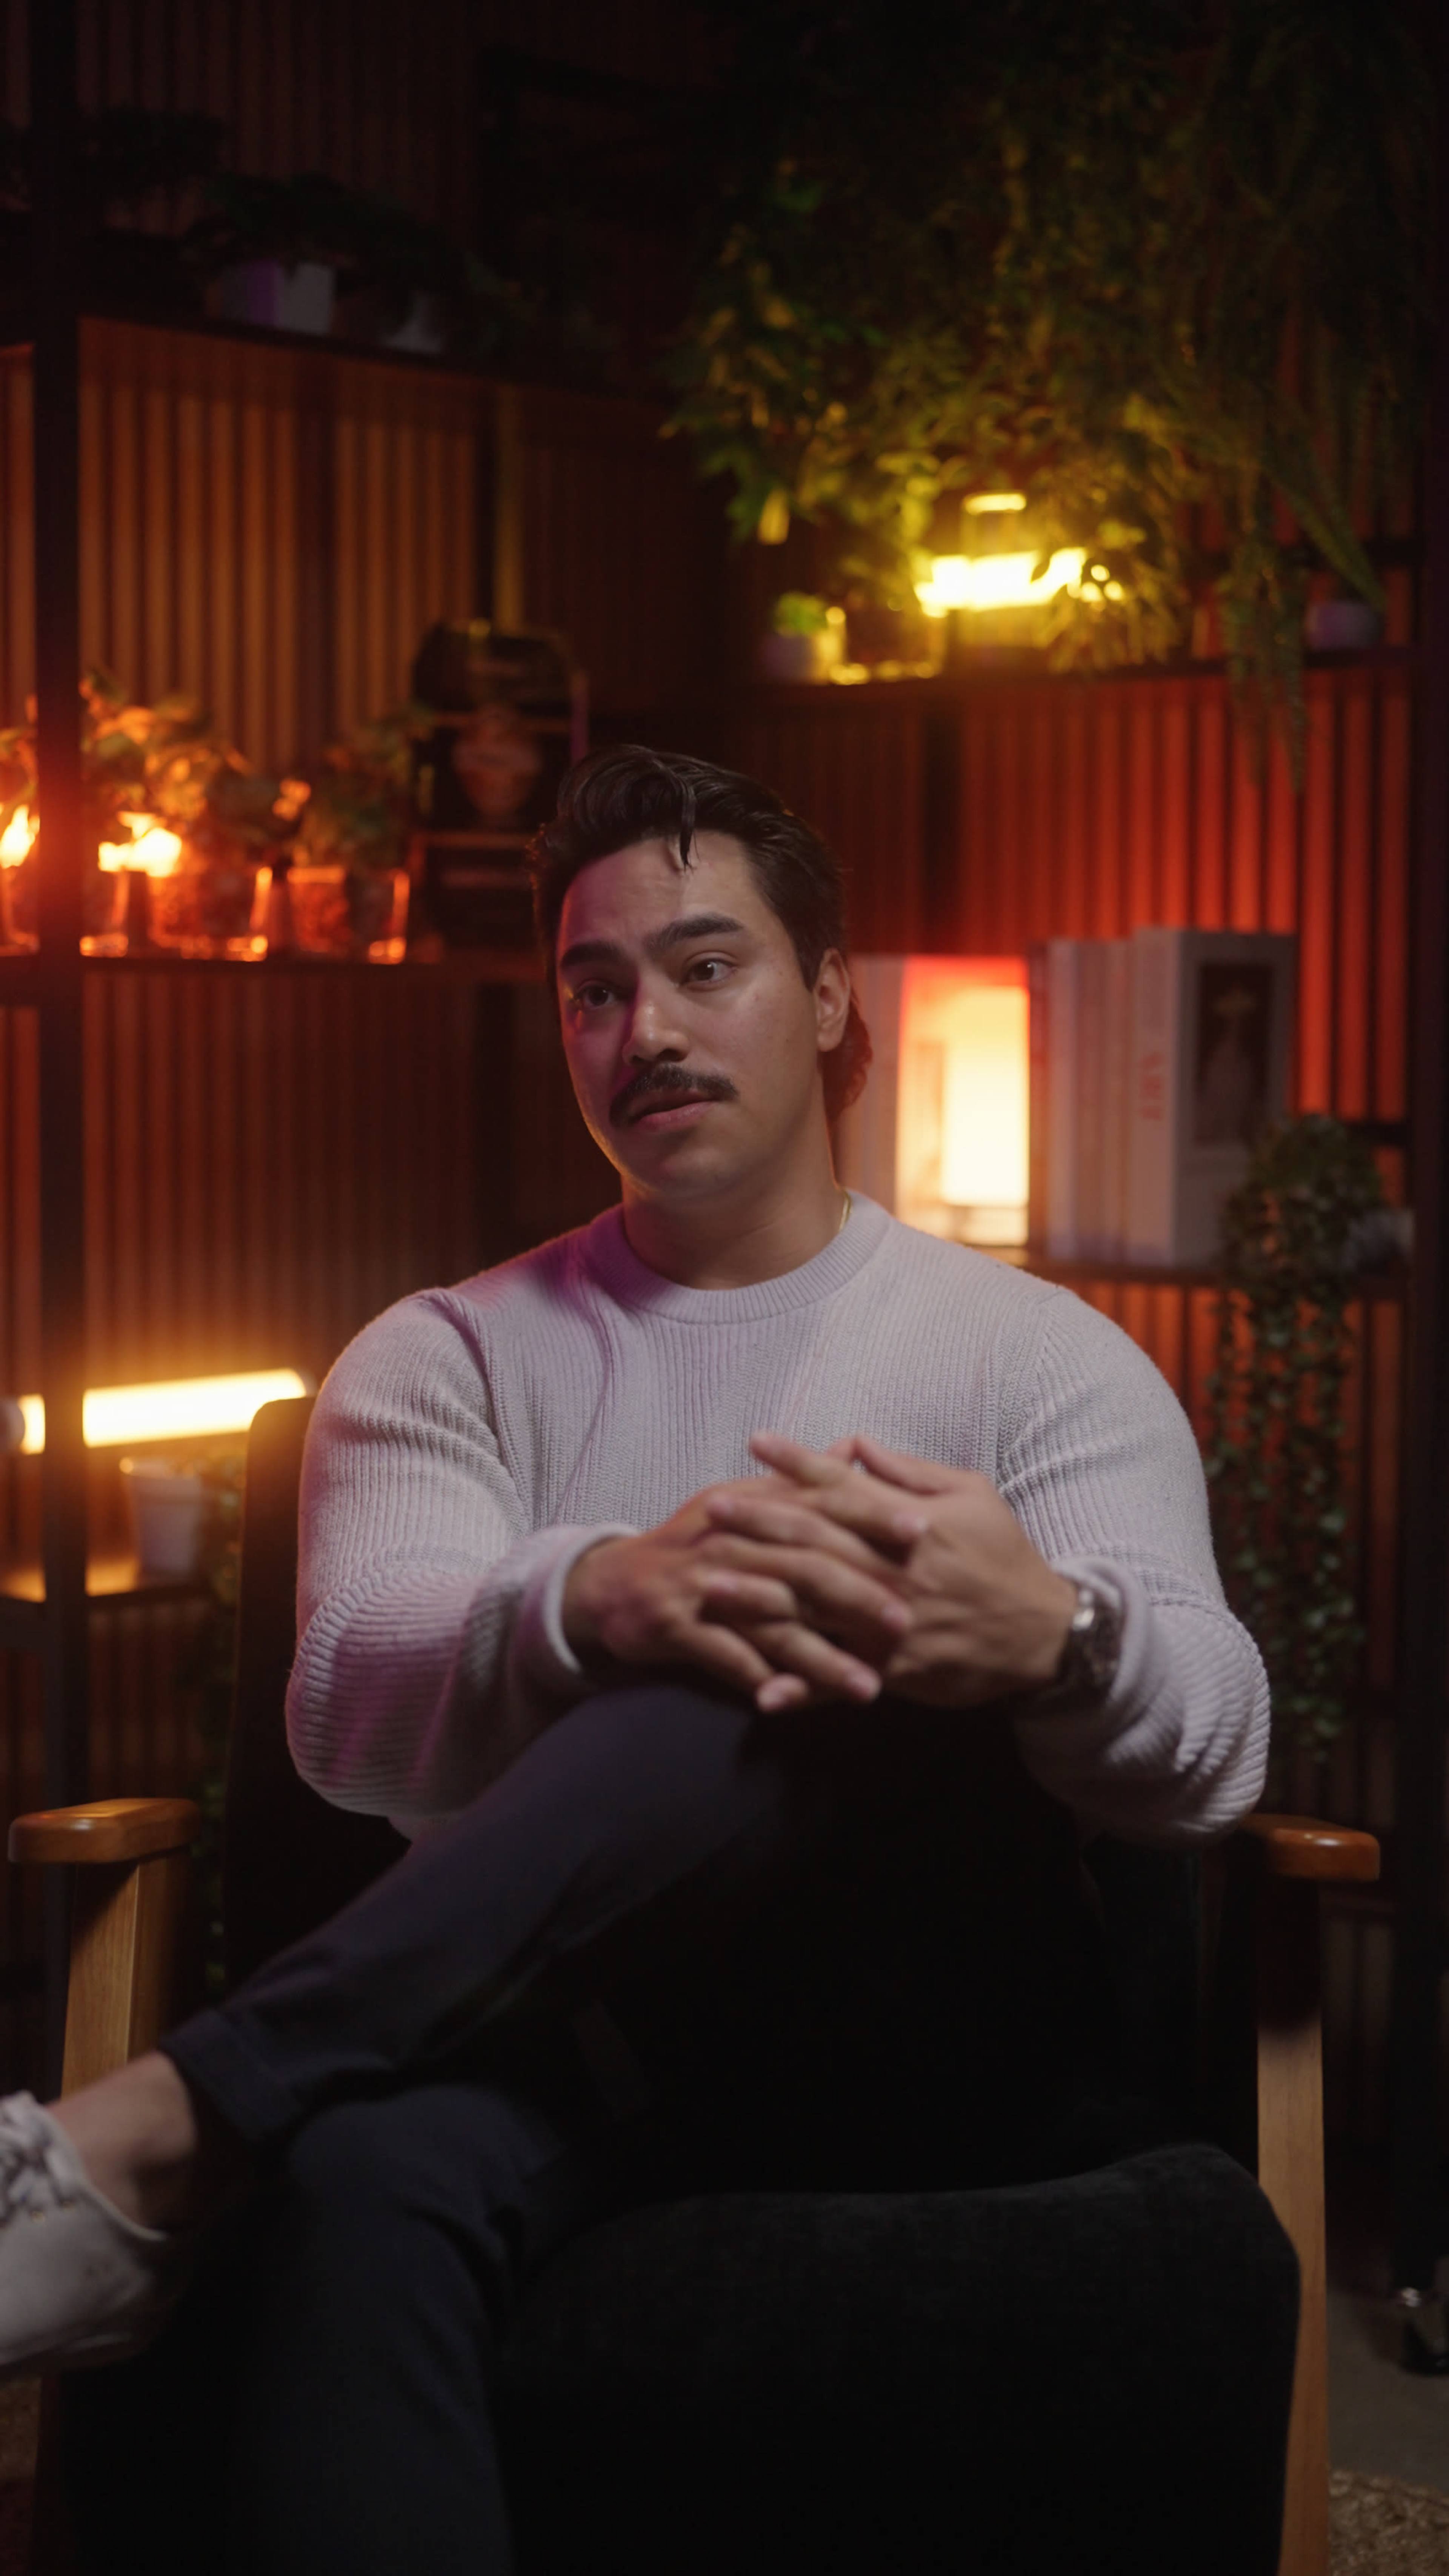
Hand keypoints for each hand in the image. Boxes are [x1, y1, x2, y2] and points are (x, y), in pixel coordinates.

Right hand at [562, 1474, 911, 1712]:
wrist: (613, 1583)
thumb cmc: (693, 1542)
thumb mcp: (742, 1498)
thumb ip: (799, 1479)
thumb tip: (853, 1447)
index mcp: (749, 1503)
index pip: (819, 1505)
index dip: (870, 1517)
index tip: (921, 1532)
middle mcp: (728, 1539)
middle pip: (802, 1564)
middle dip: (857, 1595)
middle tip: (905, 1622)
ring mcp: (701, 1583)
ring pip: (771, 1622)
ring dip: (821, 1659)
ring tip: (867, 1687)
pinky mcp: (677, 1625)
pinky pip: (726, 1656)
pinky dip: (761, 1680)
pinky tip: (796, 1703)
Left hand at [709, 1432, 1076, 1709]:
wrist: (1046, 1635)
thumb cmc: (1006, 1557)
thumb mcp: (972, 1495)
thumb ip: (910, 1471)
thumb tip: (855, 1444)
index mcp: (912, 1523)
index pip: (845, 1486)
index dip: (799, 1461)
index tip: (757, 1441)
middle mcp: (894, 1569)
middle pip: (817, 1541)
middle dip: (762, 1521)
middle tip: (712, 1507)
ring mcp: (891, 1622)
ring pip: (817, 1607)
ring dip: (760, 1596)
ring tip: (710, 1583)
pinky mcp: (895, 1668)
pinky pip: (840, 1679)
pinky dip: (803, 1687)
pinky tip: (761, 1692)